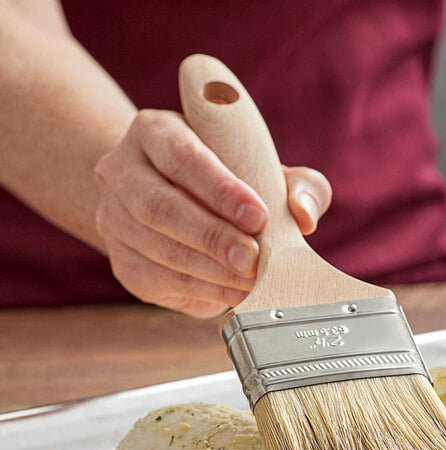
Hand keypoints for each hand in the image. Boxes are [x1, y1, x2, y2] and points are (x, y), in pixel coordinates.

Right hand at [94, 109, 330, 317]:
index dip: (220, 189)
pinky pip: (159, 280)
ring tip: (251, 282)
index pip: (182, 157)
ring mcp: (114, 220)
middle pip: (160, 207)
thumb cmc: (225, 179)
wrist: (167, 199)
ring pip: (158, 249)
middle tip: (253, 259)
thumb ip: (296, 183)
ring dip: (210, 271)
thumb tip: (304, 216)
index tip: (258, 216)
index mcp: (155, 132)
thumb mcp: (264, 169)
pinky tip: (234, 295)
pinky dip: (202, 291)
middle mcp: (121, 172)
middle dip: (212, 237)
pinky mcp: (123, 262)